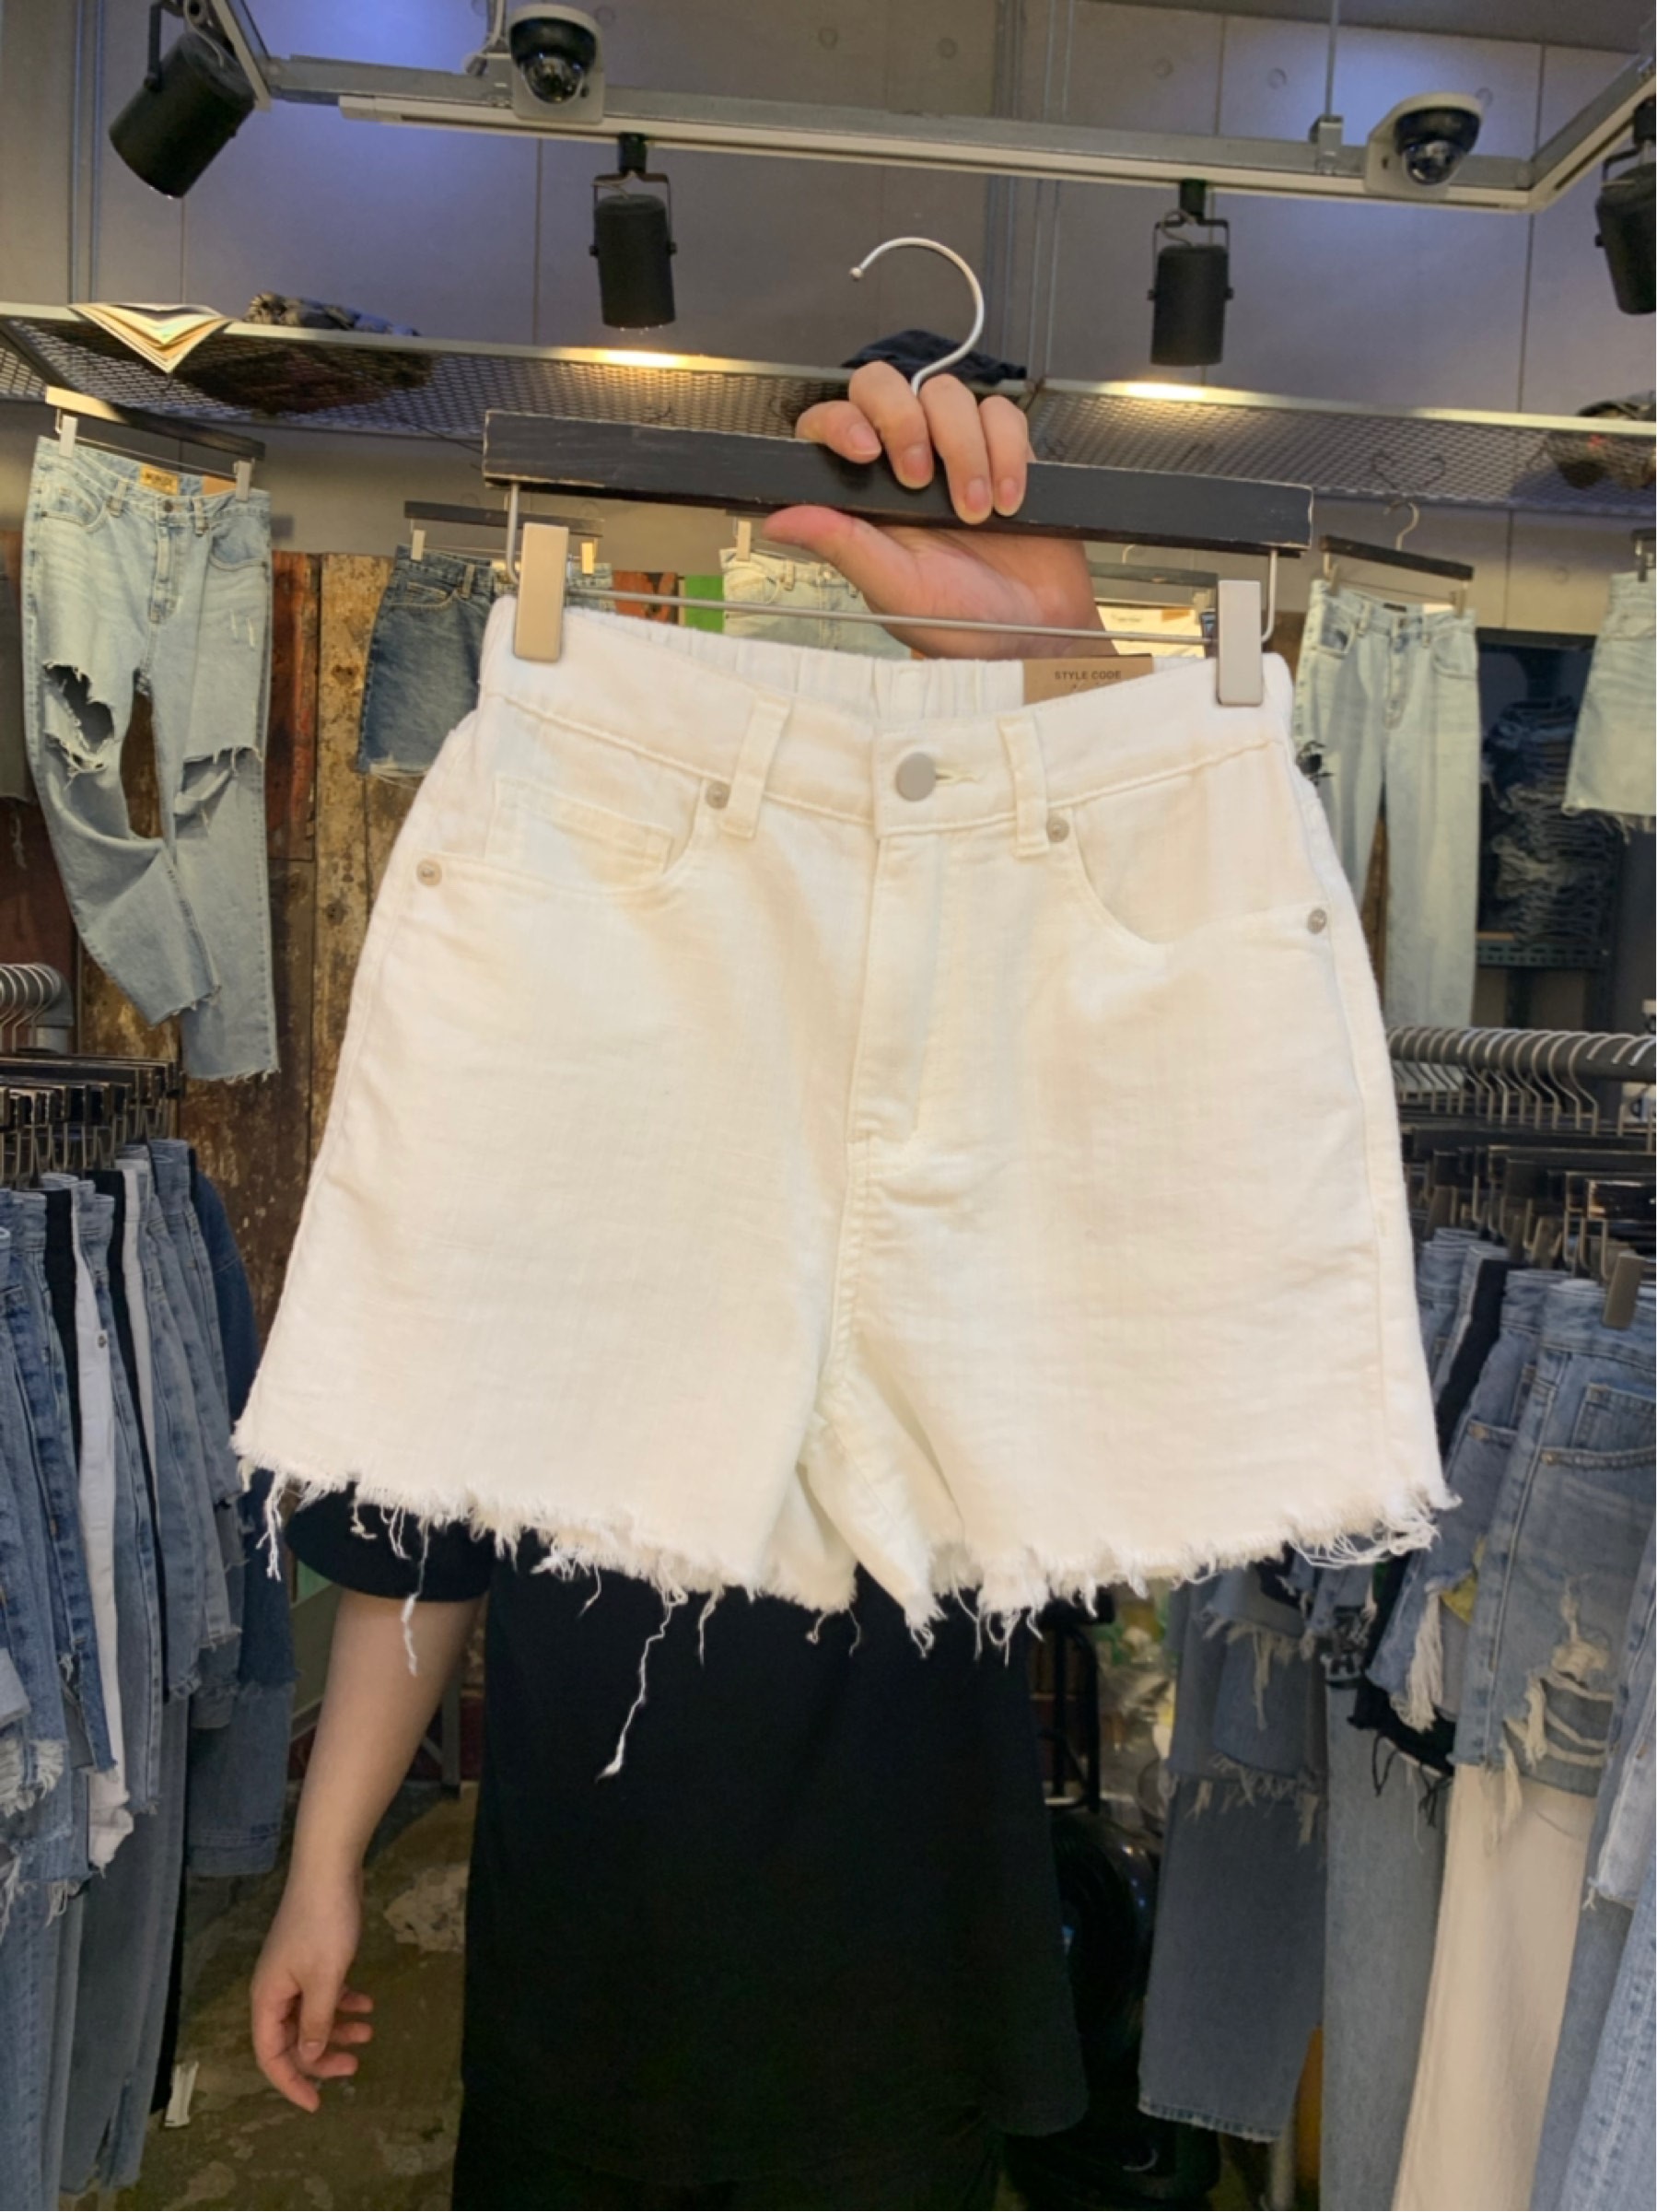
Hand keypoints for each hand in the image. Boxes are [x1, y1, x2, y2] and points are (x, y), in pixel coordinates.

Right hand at [251, 1859, 374, 2112]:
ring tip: (369, 2034)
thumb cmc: (324, 1925)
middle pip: (291, 2038)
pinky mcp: (311, 1956)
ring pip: (311, 2015)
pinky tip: (367, 2004)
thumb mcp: (324, 1979)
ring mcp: (293, 1972)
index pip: (270, 2056)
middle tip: (354, 2065)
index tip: (316, 2103)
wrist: (329, 1868)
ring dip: (337, 2028)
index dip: (291, 2082)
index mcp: (267, 1999)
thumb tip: (307, 2057)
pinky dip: (343, 2001)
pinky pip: (323, 1992)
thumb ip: (315, 2022)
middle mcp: (274, 1989)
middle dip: (321, 2056)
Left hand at [768, 362, 1106, 659]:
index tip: (863, 451)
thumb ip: (843, 546)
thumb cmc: (963, 624)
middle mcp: (902, 466)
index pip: (829, 425)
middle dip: (902, 419)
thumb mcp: (895, 592)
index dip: (839, 421)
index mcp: (864, 498)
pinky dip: (1006, 453)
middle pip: (882, 385)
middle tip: (921, 479)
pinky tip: (1007, 500)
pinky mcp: (1002, 449)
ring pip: (946, 394)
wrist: (1037, 633)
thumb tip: (780, 522)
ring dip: (963, 450)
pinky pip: (1000, 416)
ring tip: (974, 511)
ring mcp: (953, 452)